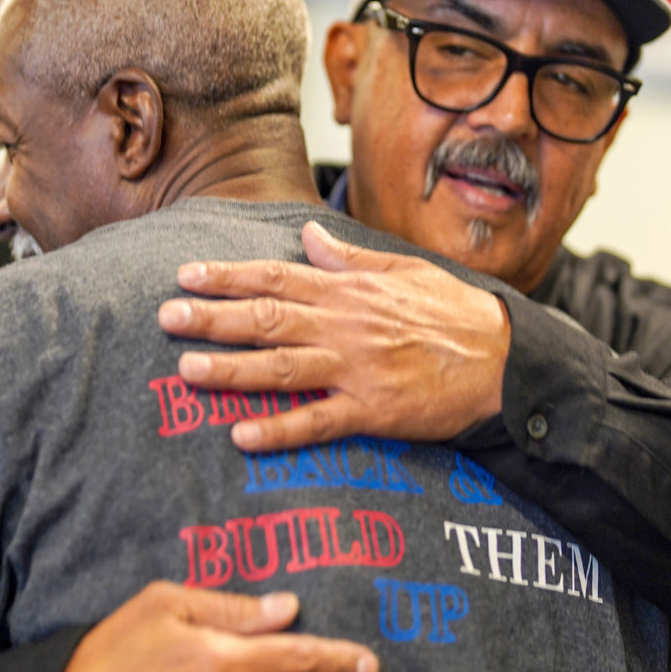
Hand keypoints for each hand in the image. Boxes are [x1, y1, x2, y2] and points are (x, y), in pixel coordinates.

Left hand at [157, 221, 510, 452]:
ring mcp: (357, 370)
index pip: (276, 278)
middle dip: (213, 318)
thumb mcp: (403, 271)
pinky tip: (242, 435)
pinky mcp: (374, 411)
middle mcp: (345, 326)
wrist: (505, 358)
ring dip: (232, 370)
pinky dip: (280, 430)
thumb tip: (309, 235)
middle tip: (165, 317)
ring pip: (282, 367)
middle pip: (267, 319)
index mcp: (349, 291)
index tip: (185, 275)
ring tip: (188, 370)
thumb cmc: (455, 313)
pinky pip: (319, 422)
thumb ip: (350, 258)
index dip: (228, 276)